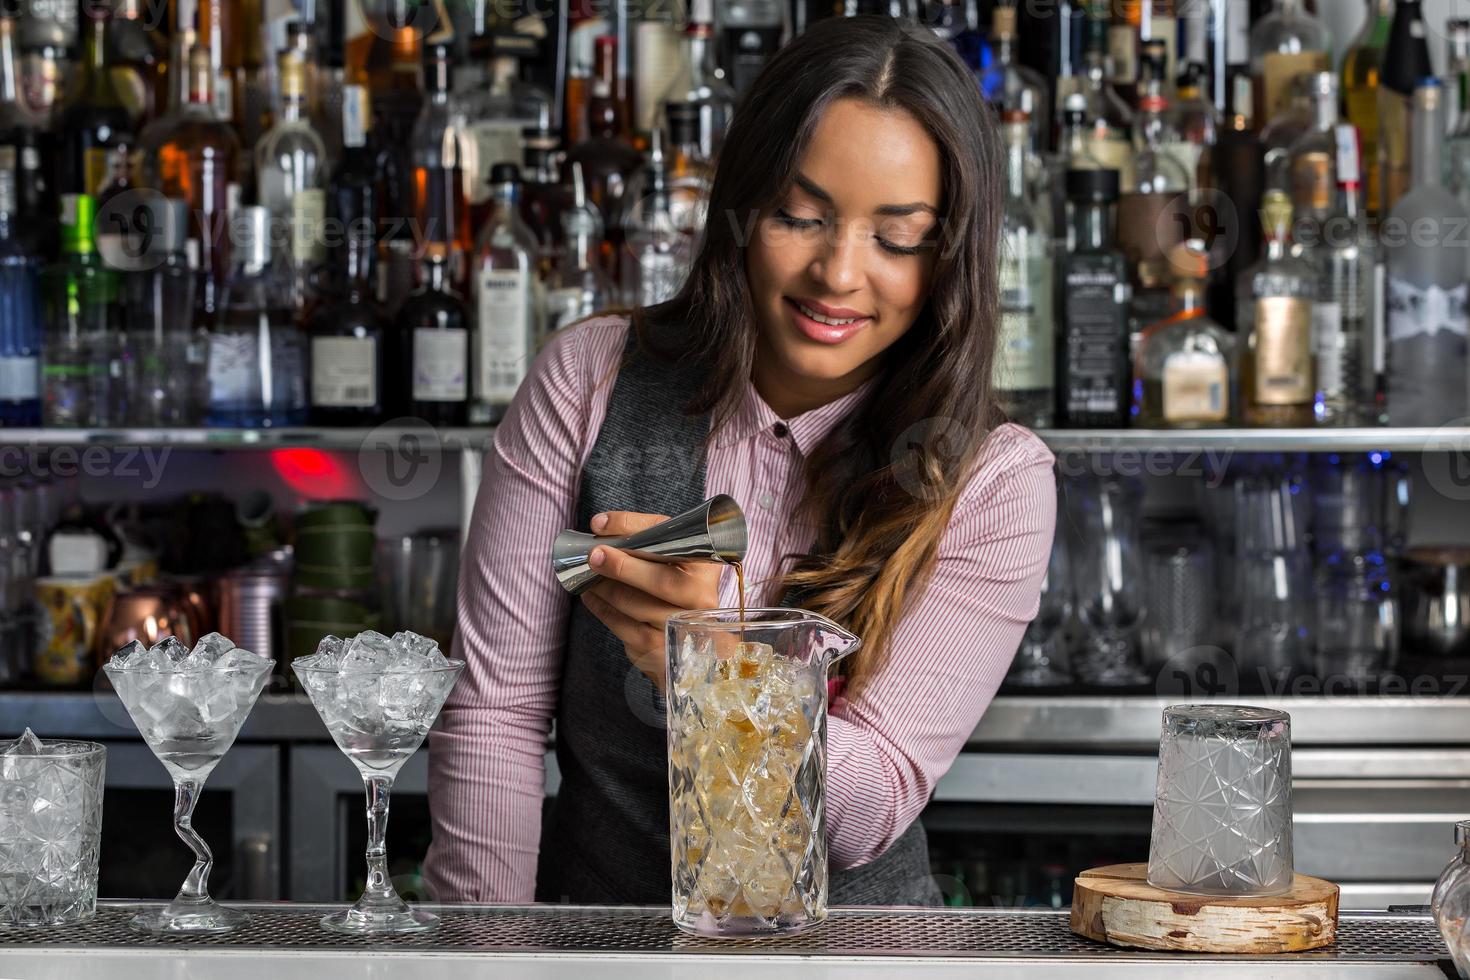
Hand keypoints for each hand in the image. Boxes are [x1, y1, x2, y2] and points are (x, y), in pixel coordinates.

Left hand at [580, 511, 722, 694]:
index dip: (631, 527)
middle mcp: (700, 598)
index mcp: (705, 566)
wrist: (696, 642)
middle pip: (660, 581)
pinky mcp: (659, 648)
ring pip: (634, 605)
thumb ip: (648, 539)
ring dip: (605, 588)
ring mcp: (681, 627)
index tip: (600, 523)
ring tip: (588, 575)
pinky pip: (622, 626)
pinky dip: (602, 608)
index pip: (669, 539)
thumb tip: (602, 526)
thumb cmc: (680, 589)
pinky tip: (592, 596)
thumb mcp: (676, 559)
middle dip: (621, 566)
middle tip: (594, 555)